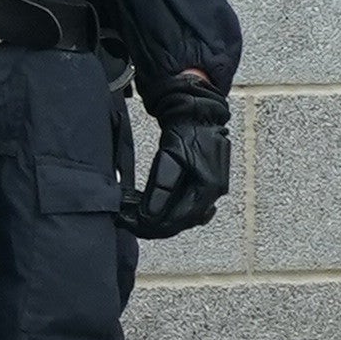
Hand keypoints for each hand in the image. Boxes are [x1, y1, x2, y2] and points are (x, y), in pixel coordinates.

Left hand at [118, 80, 230, 238]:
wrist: (200, 114)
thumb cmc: (186, 130)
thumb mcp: (169, 155)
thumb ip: (161, 187)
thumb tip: (149, 215)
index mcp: (207, 188)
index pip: (176, 220)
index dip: (150, 224)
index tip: (128, 221)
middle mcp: (214, 194)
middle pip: (180, 223)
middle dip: (151, 225)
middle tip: (127, 220)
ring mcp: (213, 192)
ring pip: (184, 218)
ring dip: (159, 220)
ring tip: (135, 216)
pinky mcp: (208, 188)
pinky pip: (188, 208)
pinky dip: (170, 211)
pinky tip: (155, 211)